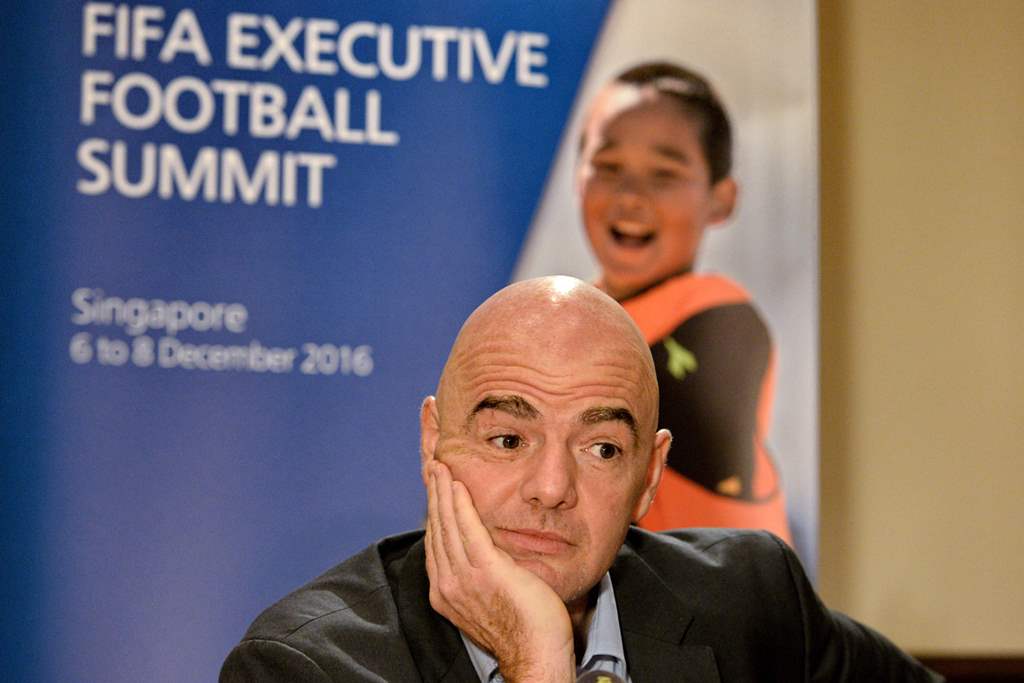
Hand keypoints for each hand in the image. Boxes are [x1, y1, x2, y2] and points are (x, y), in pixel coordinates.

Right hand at [425, 461, 574, 681]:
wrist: (536, 652)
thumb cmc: (522, 627)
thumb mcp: (489, 597)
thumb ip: (478, 574)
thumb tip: (483, 553)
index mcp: (445, 592)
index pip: (435, 542)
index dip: (434, 512)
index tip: (434, 488)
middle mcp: (448, 585)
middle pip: (436, 529)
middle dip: (433, 495)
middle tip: (432, 468)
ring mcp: (464, 579)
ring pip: (448, 525)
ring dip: (443, 492)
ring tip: (441, 468)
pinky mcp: (486, 571)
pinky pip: (469, 530)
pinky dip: (461, 506)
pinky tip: (457, 486)